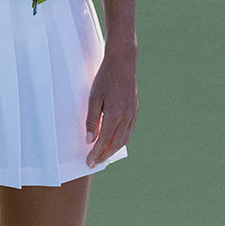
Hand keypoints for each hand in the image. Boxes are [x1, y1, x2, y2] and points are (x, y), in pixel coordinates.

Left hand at [85, 45, 137, 166]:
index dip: (96, 153)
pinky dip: (120, 139)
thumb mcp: (93, 98)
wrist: (122, 63)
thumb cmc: (105, 78)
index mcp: (114, 114)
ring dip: (113, 149)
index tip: (89, 161)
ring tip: (102, 155)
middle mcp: (126, 117)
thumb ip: (91, 120)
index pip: (103, 141)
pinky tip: (113, 141)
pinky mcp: (135, 110)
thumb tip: (89, 140)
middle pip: (115, 144)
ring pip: (124, 139)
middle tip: (94, 163)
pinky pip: (129, 130)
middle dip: (104, 155)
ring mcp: (132, 113)